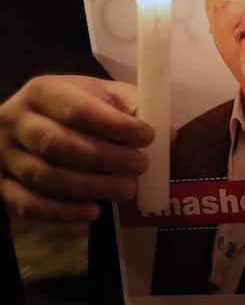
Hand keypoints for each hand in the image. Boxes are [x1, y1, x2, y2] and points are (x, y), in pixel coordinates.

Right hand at [0, 75, 152, 222]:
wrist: (24, 121)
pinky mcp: (1, 186)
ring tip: (128, 190)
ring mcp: (4, 156)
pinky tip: (94, 212)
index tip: (148, 136)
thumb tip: (168, 134)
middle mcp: (15, 121)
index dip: (115, 126)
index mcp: (42, 92)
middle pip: (58, 145)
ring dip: (91, 187)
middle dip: (105, 158)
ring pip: (44, 176)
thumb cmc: (70, 105)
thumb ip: (131, 106)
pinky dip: (62, 212)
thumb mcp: (98, 93)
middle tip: (141, 166)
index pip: (77, 110)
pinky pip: (28, 204)